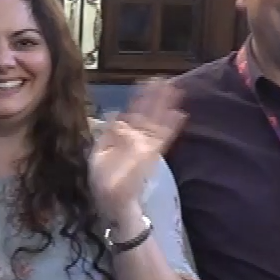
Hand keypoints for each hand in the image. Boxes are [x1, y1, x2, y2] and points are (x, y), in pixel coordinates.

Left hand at [89, 79, 185, 223]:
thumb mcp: (99, 152)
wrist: (111, 200)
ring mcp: (146, 145)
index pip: (134, 112)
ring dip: (165, 105)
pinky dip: (172, 126)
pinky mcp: (151, 154)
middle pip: (148, 112)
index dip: (140, 97)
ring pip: (158, 120)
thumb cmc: (103, 179)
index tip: (144, 82)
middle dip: (155, 96)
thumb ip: (108, 133)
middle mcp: (137, 137)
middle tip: (163, 79)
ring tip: (174, 88)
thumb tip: (115, 115)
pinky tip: (179, 114)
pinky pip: (163, 137)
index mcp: (123, 136)